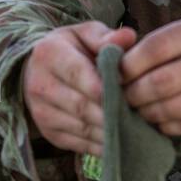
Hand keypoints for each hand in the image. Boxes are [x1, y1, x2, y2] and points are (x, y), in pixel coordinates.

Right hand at [20, 21, 136, 154]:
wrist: (39, 70)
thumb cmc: (73, 49)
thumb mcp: (87, 35)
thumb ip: (107, 37)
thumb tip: (129, 37)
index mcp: (48, 54)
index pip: (78, 74)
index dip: (106, 86)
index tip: (131, 93)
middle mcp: (39, 84)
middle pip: (81, 106)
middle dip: (113, 113)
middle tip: (141, 116)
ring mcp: (41, 113)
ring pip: (83, 128)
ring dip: (112, 132)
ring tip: (137, 130)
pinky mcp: (50, 134)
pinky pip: (81, 145)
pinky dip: (104, 146)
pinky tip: (124, 141)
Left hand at [118, 14, 180, 132]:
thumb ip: (165, 42)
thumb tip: (117, 62)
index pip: (152, 49)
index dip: (127, 65)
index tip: (115, 74)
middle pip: (158, 84)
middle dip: (132, 95)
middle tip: (122, 97)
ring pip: (171, 110)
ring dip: (147, 114)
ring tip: (139, 110)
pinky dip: (166, 126)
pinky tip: (160, 120)